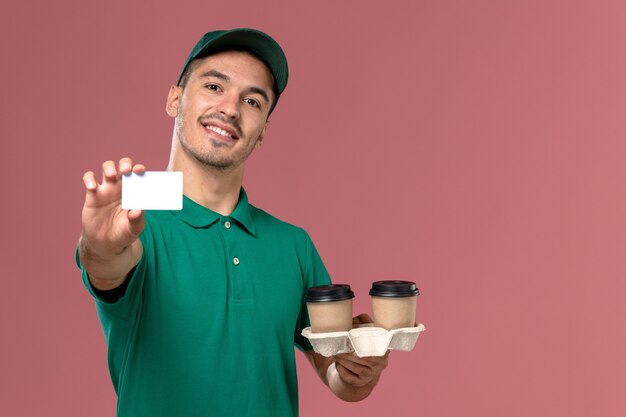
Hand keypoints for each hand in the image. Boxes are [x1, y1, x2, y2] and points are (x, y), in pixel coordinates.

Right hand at [79, 158, 145, 284]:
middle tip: (126, 170)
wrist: (106, 243)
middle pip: (123, 166)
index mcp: (135, 192)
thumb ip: (137, 220)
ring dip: (109, 167)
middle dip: (125, 164)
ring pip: (107, 168)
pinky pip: (89, 179)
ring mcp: (107, 189)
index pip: (138, 175)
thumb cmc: (124, 233)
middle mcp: (122, 187)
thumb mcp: (134, 229)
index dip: (139, 169)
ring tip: (111, 175)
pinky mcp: (92, 194)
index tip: (141, 170)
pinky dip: (89, 179)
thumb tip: (138, 211)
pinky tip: (92, 187)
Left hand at [333, 314, 388, 387]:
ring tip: (335, 352)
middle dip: (348, 352)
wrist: (363, 368)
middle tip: (337, 346)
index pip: (374, 351)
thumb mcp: (368, 333)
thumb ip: (364, 322)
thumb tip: (357, 318)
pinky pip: (347, 376)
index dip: (362, 346)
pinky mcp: (359, 382)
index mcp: (383, 352)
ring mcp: (369, 376)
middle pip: (361, 359)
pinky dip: (341, 368)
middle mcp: (379, 365)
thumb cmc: (364, 346)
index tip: (351, 340)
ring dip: (342, 359)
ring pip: (353, 367)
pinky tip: (338, 362)